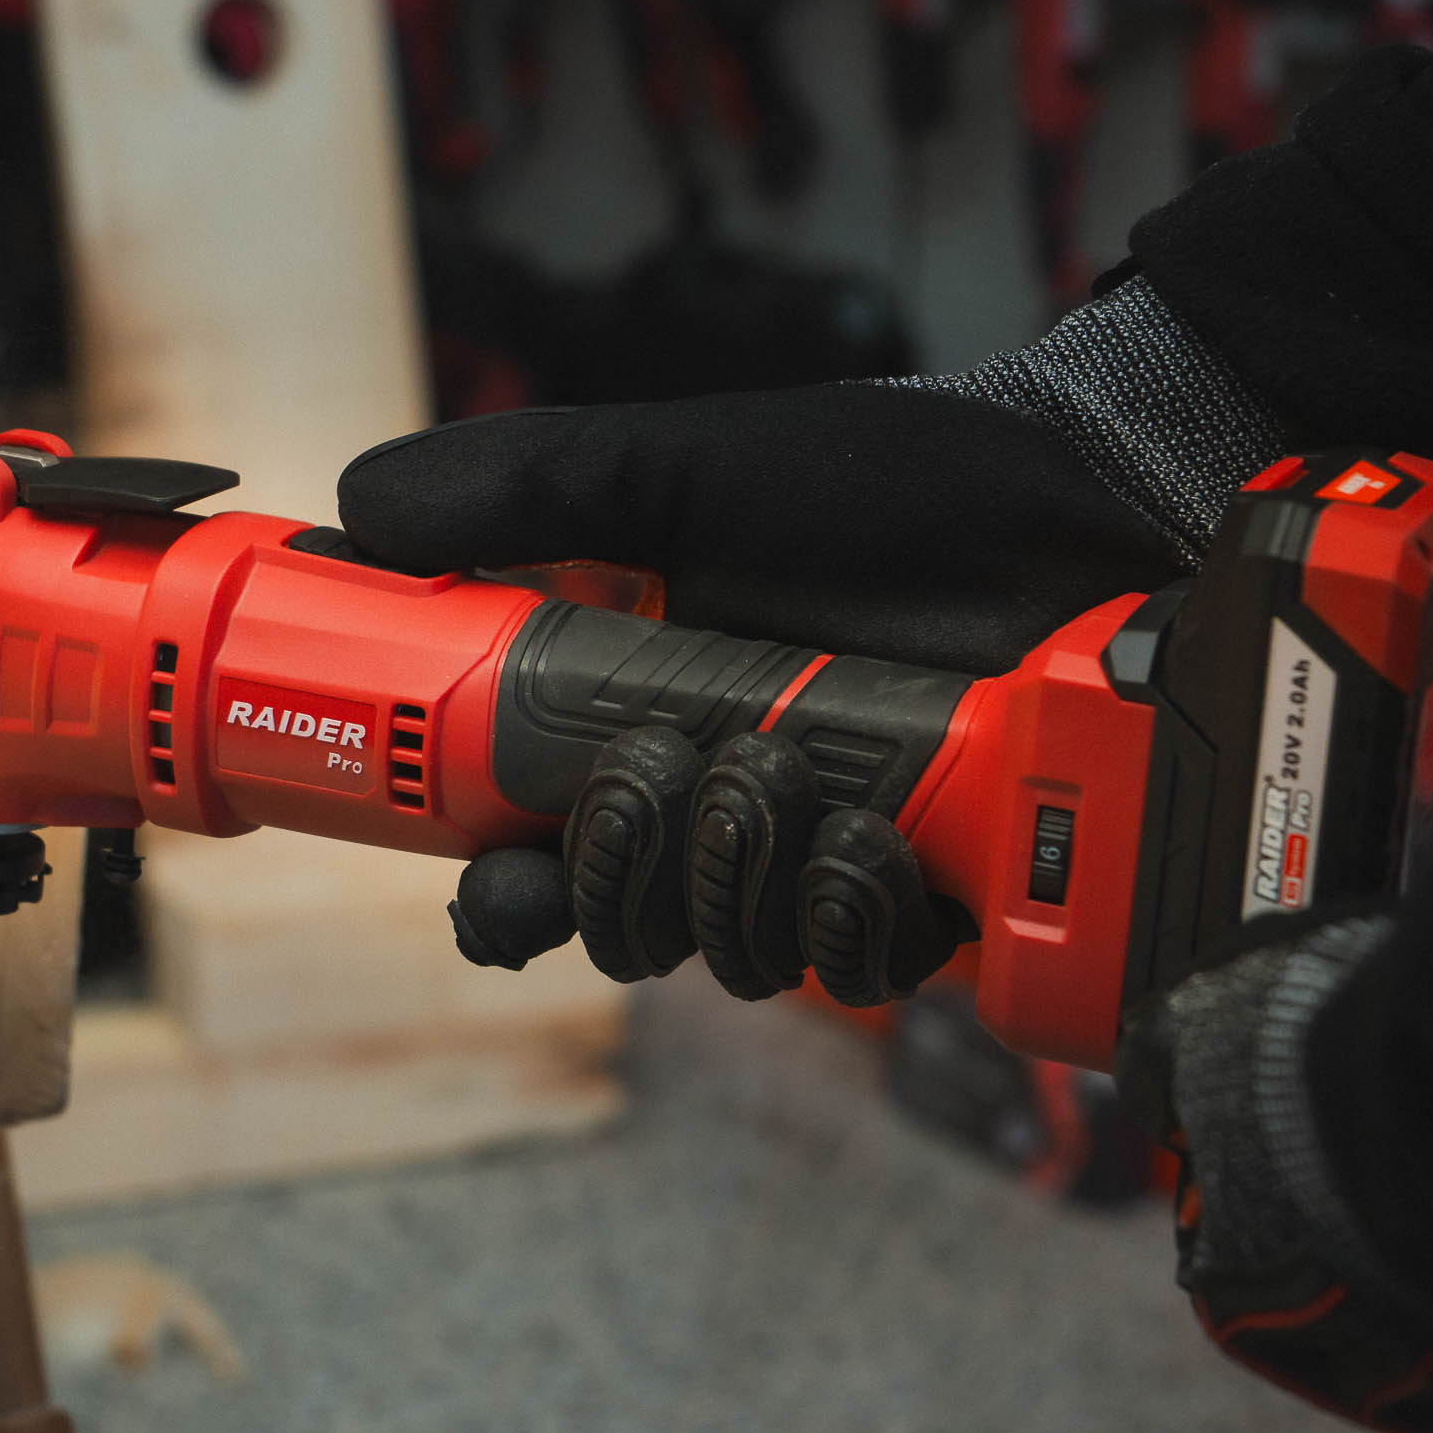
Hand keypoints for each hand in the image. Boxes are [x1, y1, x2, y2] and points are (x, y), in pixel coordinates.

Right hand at [339, 375, 1197, 998]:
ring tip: (785, 770)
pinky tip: (871, 832)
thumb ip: (533, 484)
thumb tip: (360, 504)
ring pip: (734, 956)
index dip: (502, 895)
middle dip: (625, 871)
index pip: (536, 855)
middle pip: (622, 928)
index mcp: (647, 721)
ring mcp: (828, 852)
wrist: (1072, 489)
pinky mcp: (934, 884)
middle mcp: (729, 805)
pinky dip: (850, 909)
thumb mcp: (686, 468)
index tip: (493, 880)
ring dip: (739, 875)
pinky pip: (861, 965)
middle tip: (662, 767)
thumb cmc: (887, 480)